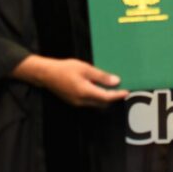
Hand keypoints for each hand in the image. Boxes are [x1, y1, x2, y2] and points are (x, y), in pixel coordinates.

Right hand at [12, 55, 127, 106]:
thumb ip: (101, 76)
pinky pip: (89, 102)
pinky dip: (96, 96)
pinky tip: (97, 87)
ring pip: (96, 103)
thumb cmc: (65, 69)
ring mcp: (77, 103)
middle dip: (112, 97)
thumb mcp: (85, 68)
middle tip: (120, 88)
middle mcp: (82, 101)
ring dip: (104, 97)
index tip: (126, 91)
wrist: (46, 74)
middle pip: (102, 103)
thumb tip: (115, 81)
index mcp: (85, 92)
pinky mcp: (74, 102)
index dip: (117, 95)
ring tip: (110, 86)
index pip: (106, 97)